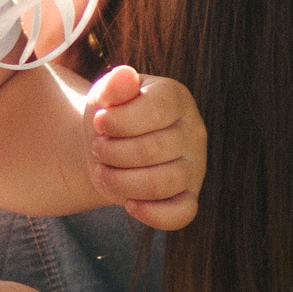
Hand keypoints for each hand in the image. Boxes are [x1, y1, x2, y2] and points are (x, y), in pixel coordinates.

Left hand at [85, 65, 201, 229]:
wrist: (107, 147)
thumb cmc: (109, 116)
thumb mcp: (104, 95)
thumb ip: (113, 85)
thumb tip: (125, 76)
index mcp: (176, 98)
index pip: (157, 110)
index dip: (120, 121)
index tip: (98, 122)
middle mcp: (193, 132)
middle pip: (155, 150)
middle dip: (114, 152)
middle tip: (97, 148)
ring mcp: (195, 166)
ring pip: (163, 184)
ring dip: (122, 182)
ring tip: (102, 171)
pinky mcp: (189, 196)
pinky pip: (182, 214)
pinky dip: (153, 215)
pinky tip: (129, 206)